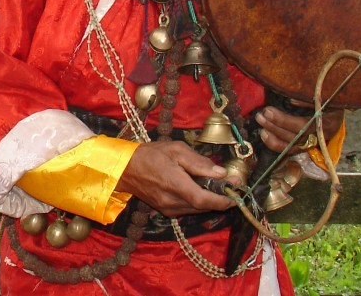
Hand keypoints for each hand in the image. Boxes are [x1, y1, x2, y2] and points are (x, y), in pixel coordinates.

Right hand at [116, 141, 237, 217]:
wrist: (125, 168)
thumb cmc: (150, 154)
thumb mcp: (176, 150)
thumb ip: (199, 162)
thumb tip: (221, 173)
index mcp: (175, 184)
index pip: (204, 200)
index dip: (223, 200)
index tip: (235, 193)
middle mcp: (172, 201)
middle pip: (204, 206)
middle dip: (219, 198)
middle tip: (229, 185)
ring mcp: (168, 208)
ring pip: (197, 209)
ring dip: (209, 200)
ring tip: (214, 185)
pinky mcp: (166, 211)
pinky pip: (188, 209)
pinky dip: (198, 202)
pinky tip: (197, 189)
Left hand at [255, 100, 343, 155]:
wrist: (341, 107)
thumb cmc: (332, 98)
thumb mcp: (325, 95)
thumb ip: (309, 99)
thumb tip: (291, 101)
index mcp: (328, 122)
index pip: (303, 125)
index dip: (283, 120)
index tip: (268, 111)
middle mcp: (322, 135)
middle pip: (296, 137)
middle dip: (275, 127)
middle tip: (261, 116)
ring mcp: (316, 142)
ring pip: (294, 147)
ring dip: (274, 139)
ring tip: (261, 128)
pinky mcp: (309, 146)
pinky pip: (292, 150)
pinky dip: (278, 145)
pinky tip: (266, 137)